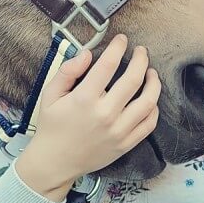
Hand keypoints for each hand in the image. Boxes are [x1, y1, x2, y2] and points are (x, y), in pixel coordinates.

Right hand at [13, 33, 160, 201]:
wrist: (55, 162)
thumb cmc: (52, 126)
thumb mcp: (50, 95)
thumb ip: (67, 71)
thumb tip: (87, 54)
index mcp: (84, 99)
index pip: (108, 65)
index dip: (118, 47)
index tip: (121, 39)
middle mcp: (104, 114)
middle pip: (133, 80)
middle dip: (141, 60)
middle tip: (142, 51)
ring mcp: (118, 131)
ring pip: (148, 102)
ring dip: (153, 83)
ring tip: (151, 73)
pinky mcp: (125, 144)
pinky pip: (148, 124)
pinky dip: (153, 109)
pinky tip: (150, 99)